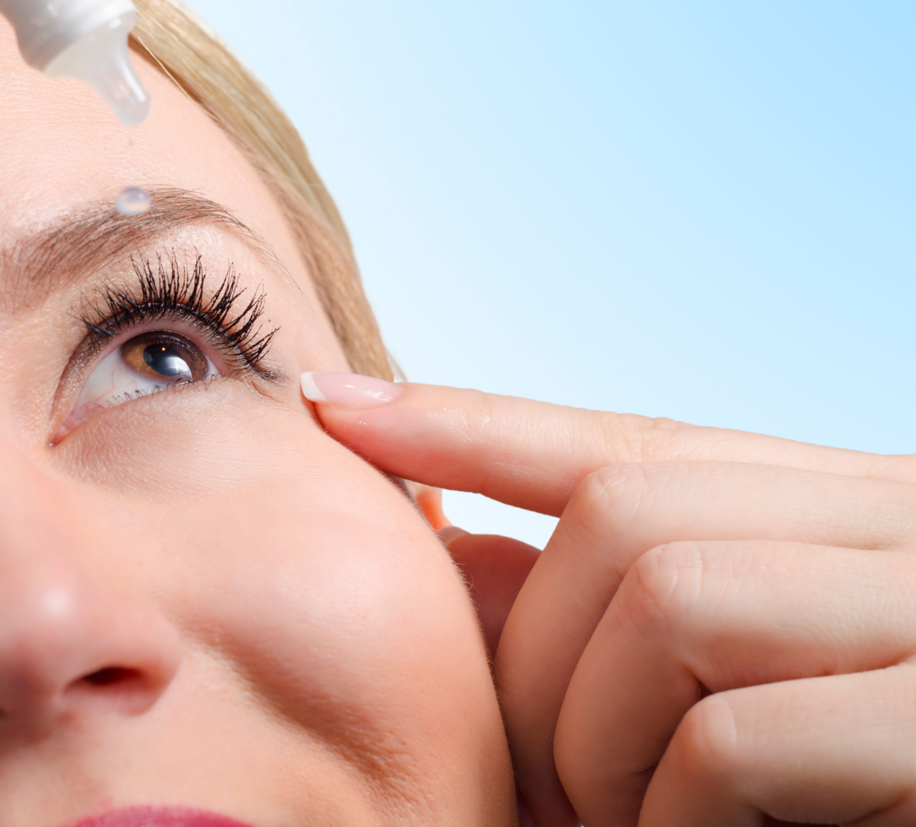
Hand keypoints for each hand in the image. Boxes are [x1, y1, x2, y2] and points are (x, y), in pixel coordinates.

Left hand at [301, 372, 915, 826]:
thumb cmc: (880, 776)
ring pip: (664, 594)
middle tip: (541, 788)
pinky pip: (735, 738)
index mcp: (848, 512)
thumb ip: (643, 614)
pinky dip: (676, 815)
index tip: (329, 403)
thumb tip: (460, 559)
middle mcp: (901, 524)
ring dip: (600, 742)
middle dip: (535, 657)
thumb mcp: (766, 677)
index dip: (466, 422)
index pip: (627, 439)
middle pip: (623, 514)